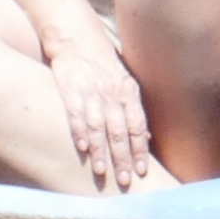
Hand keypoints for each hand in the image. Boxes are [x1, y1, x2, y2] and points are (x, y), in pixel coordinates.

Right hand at [47, 16, 157, 192]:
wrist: (76, 37)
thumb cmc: (103, 64)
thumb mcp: (124, 83)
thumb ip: (135, 111)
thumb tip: (149, 139)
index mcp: (128, 91)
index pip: (138, 125)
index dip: (140, 149)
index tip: (143, 171)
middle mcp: (112, 93)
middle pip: (120, 130)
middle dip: (123, 157)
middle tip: (126, 181)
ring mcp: (91, 91)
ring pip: (98, 126)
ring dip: (101, 150)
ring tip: (102, 172)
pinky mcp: (69, 88)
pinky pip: (75, 113)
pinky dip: (79, 131)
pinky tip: (81, 148)